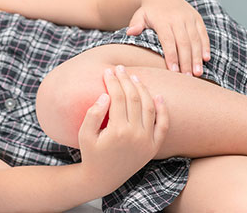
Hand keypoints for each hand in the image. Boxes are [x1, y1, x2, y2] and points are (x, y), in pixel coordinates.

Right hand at [78, 65, 168, 192]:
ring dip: (142, 89)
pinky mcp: (153, 146)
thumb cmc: (91, 154)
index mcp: (118, 131)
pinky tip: (158, 95)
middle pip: (134, 98)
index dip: (113, 82)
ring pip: (149, 107)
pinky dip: (163, 109)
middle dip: (126, 80)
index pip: (118, 98)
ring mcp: (147, 140)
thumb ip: (93, 114)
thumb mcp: (84, 135)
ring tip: (134, 78)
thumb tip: (106, 95)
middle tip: (120, 68)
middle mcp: (136, 135)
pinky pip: (163, 124)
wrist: (103, 178)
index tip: (107, 71)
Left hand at [126, 0, 210, 76]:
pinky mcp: (197, 18)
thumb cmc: (148, 11)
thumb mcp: (139, 15)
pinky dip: (205, 46)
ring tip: (197, 73)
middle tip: (188, 77)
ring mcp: (189, 18)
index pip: (168, 40)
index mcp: (163, 20)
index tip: (173, 70)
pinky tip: (206, 59)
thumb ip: (135, 24)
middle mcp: (178, 19)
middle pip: (184, 42)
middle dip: (186, 61)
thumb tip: (130, 32)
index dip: (171, 56)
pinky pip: (203, 33)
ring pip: (195, 40)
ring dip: (197, 57)